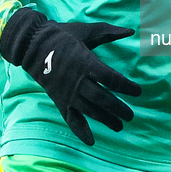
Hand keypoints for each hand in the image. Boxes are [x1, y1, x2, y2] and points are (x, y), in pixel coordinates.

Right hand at [0, 8, 141, 145]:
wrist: (32, 45)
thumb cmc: (63, 36)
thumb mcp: (87, 31)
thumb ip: (109, 32)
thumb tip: (131, 30)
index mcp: (86, 62)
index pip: (111, 78)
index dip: (126, 86)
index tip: (138, 91)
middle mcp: (78, 80)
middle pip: (103, 98)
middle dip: (118, 108)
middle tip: (130, 116)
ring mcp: (68, 92)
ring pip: (90, 110)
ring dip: (105, 120)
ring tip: (119, 126)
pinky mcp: (59, 100)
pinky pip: (70, 118)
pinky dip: (80, 130)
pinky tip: (91, 141)